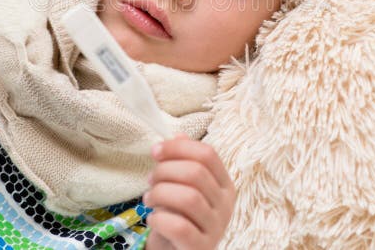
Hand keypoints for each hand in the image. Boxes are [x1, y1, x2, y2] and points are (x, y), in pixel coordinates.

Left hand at [143, 134, 235, 249]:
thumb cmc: (180, 216)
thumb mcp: (182, 187)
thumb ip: (182, 162)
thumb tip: (176, 135)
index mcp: (225, 184)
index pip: (208, 154)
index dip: (178, 147)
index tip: (156, 151)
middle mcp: (226, 205)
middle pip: (196, 173)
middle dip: (165, 171)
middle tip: (150, 180)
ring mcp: (216, 228)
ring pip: (188, 198)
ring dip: (160, 194)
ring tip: (149, 199)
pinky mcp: (201, 248)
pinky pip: (179, 227)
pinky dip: (160, 219)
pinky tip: (153, 219)